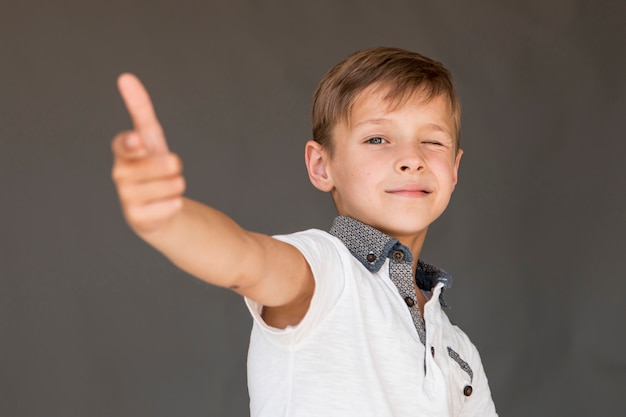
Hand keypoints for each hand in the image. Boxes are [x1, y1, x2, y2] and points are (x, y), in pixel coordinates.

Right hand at [111, 73, 185, 233]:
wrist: (158, 207)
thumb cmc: (153, 167)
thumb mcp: (151, 138)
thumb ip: (140, 110)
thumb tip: (125, 77)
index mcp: (124, 153)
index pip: (123, 146)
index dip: (130, 144)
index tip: (139, 142)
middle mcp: (121, 175)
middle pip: (159, 166)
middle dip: (173, 166)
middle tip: (171, 168)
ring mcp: (127, 198)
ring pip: (171, 186)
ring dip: (177, 185)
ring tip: (168, 188)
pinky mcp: (137, 219)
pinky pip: (169, 206)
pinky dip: (174, 204)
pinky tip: (167, 205)